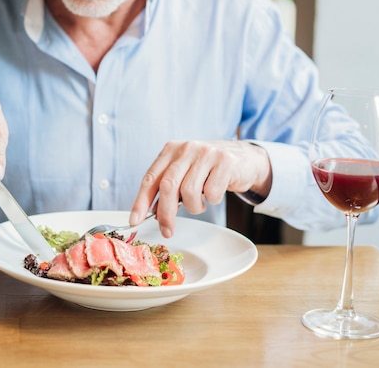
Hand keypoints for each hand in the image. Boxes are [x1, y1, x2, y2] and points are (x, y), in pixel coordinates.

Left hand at [130, 140, 271, 237]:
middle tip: (167, 230)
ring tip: (199, 204)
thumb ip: (168, 188)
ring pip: (189, 192)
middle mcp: (186, 149)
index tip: (135, 220)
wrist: (244, 159)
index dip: (141, 201)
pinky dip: (212, 200)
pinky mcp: (224, 162)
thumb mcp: (185, 172)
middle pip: (168, 186)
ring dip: (194, 207)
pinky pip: (211, 193)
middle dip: (165, 213)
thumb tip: (152, 213)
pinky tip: (215, 194)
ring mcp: (206, 153)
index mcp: (170, 150)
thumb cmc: (208, 170)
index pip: (150, 178)